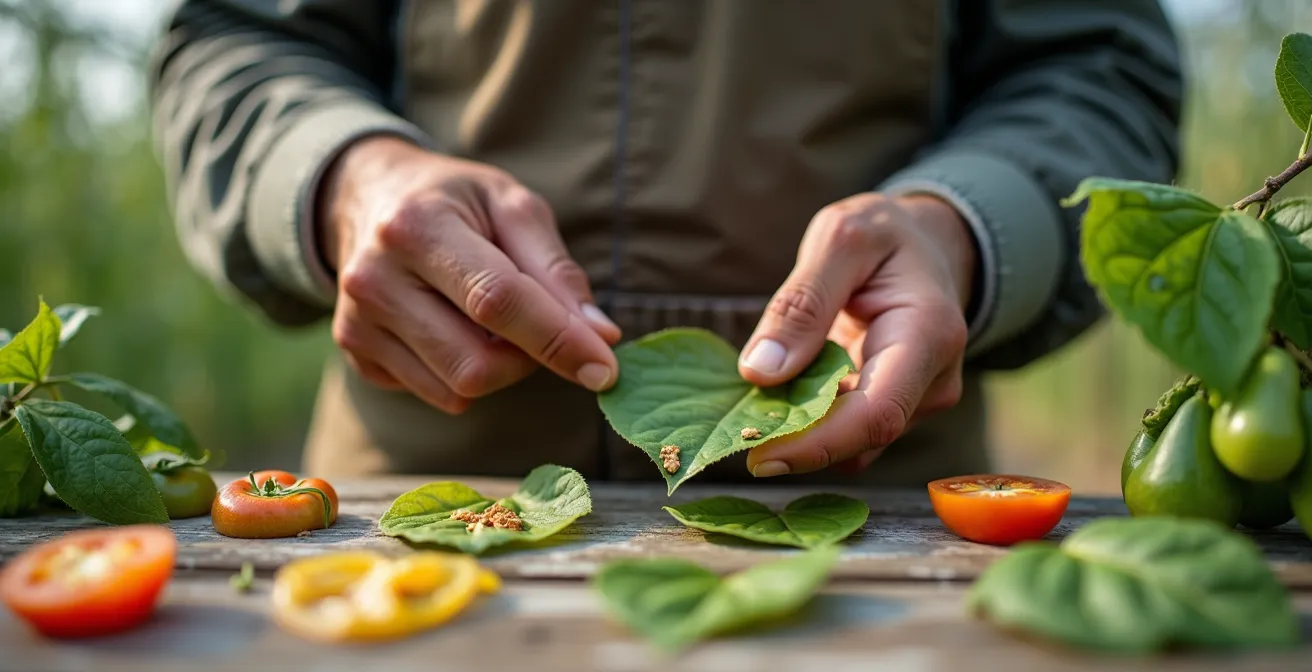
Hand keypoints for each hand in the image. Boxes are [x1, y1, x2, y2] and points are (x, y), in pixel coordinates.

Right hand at [316, 136, 620, 413]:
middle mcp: (375, 279)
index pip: (497, 300)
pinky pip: (435, 394)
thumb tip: (601, 336)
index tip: (605, 369)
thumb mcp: (511, 206)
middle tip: (534, 321)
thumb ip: (557, 271)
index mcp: (417, 226)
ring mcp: (356, 323)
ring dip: (499, 369)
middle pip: (476, 363)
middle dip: (527, 358)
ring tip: (490, 321)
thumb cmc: (455, 201)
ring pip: (457, 390)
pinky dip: (463, 374)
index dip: (557, 340)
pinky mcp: (356, 353)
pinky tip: (454, 328)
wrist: (368, 197)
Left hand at [738, 193, 975, 476]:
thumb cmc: (883, 234)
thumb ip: (801, 303)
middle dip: (797, 441)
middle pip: (861, 438)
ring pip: (851, 443)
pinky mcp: (895, 406)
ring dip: (800, 431)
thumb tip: (760, 373)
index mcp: (928, 335)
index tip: (759, 456)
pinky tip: (779, 396)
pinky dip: (808, 421)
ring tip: (755, 400)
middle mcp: (933, 379)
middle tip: (736, 426)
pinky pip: (847, 430)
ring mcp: (917, 399)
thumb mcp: (839, 239)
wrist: (924, 244)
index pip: (877, 415)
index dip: (818, 445)